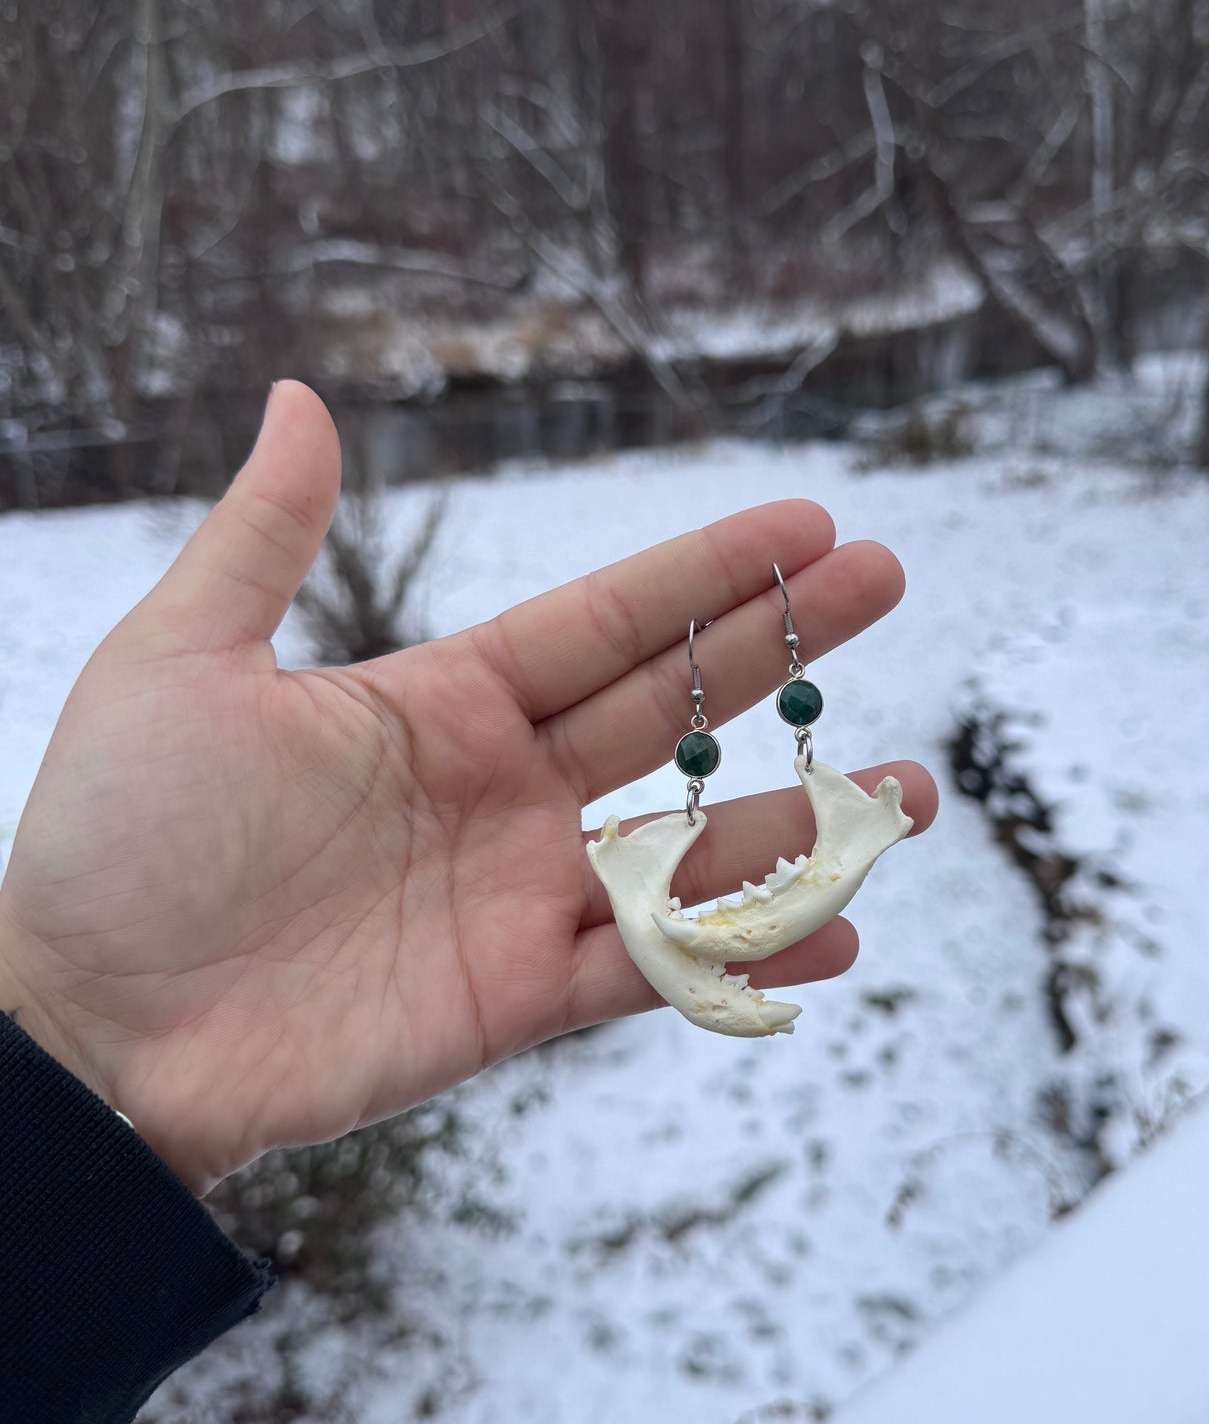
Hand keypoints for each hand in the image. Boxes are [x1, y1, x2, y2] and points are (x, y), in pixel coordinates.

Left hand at [0, 383, 935, 1191]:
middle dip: (780, 649)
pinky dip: (743, 953)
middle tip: (889, 585)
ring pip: (688, 849)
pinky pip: (650, 969)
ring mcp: (516, 898)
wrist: (83, 1025)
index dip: (707, 574)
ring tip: (910, 788)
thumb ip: (265, 539)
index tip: (809, 524)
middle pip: (673, 712)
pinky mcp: (514, 999)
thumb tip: (302, 398)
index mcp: (437, 704)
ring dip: (801, 819)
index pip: (605, 624)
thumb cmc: (117, 837)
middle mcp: (499, 794)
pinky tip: (833, 928)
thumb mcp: (181, 659)